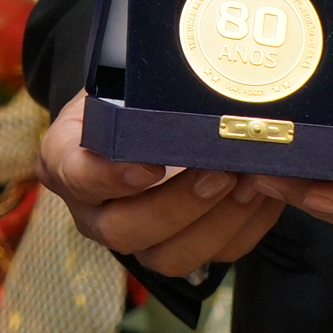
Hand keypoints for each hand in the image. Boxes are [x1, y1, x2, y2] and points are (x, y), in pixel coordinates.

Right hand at [34, 91, 286, 281]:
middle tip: (219, 172)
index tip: (149, 166)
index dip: (110, 178)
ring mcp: (133, 235)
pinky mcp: (176, 247)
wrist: (142, 112)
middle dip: (178, 206)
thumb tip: (191, 74)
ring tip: (251, 183)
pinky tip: (266, 193)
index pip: (75, 177)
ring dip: (217, 223)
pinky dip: (246, 228)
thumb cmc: (130, 90)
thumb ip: (139, 84)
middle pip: (123, 231)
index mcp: (66, 161)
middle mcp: (92, 209)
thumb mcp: (121, 77)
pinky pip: (211, 258)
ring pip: (167, 257)